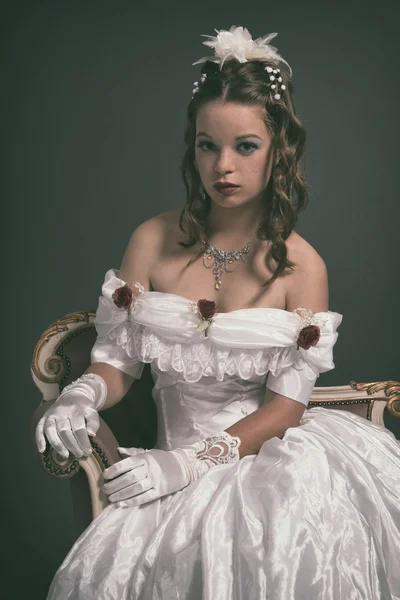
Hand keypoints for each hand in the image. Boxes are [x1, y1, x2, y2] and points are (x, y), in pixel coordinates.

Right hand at [35, 373, 106, 458]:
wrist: (72, 395)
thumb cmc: (83, 407)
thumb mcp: (92, 411)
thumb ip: (93, 422)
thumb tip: (91, 434)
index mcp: (75, 409)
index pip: (79, 428)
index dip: (83, 441)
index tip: (88, 452)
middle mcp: (61, 411)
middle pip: (64, 431)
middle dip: (72, 445)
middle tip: (79, 455)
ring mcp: (51, 414)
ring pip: (50, 430)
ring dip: (57, 444)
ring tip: (65, 455)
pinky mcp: (44, 417)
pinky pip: (39, 428)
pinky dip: (39, 439)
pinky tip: (42, 450)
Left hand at [102, 431, 240, 507]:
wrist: (184, 466)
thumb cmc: (163, 459)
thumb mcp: (149, 452)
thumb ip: (133, 452)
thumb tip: (118, 450)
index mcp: (145, 457)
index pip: (125, 464)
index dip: (113, 471)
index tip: (104, 476)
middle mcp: (149, 468)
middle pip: (128, 478)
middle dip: (114, 485)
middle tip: (104, 490)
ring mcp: (156, 480)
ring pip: (135, 488)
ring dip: (120, 494)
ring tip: (111, 498)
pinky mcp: (161, 490)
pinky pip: (144, 497)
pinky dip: (131, 501)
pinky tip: (121, 504)